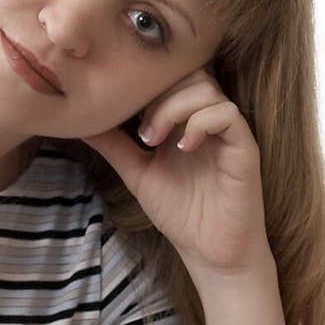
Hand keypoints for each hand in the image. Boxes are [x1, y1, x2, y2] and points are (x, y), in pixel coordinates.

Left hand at [79, 65, 271, 278]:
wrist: (210, 251)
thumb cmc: (180, 213)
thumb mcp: (137, 173)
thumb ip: (114, 145)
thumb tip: (79, 122)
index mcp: (185, 120)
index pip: (171, 76)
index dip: (146, 85)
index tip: (124, 113)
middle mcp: (207, 119)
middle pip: (189, 73)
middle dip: (158, 94)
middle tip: (141, 132)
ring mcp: (227, 132)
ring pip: (206, 89)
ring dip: (173, 108)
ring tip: (154, 141)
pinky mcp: (244, 148)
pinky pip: (227, 115)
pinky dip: (200, 123)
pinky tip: (183, 147)